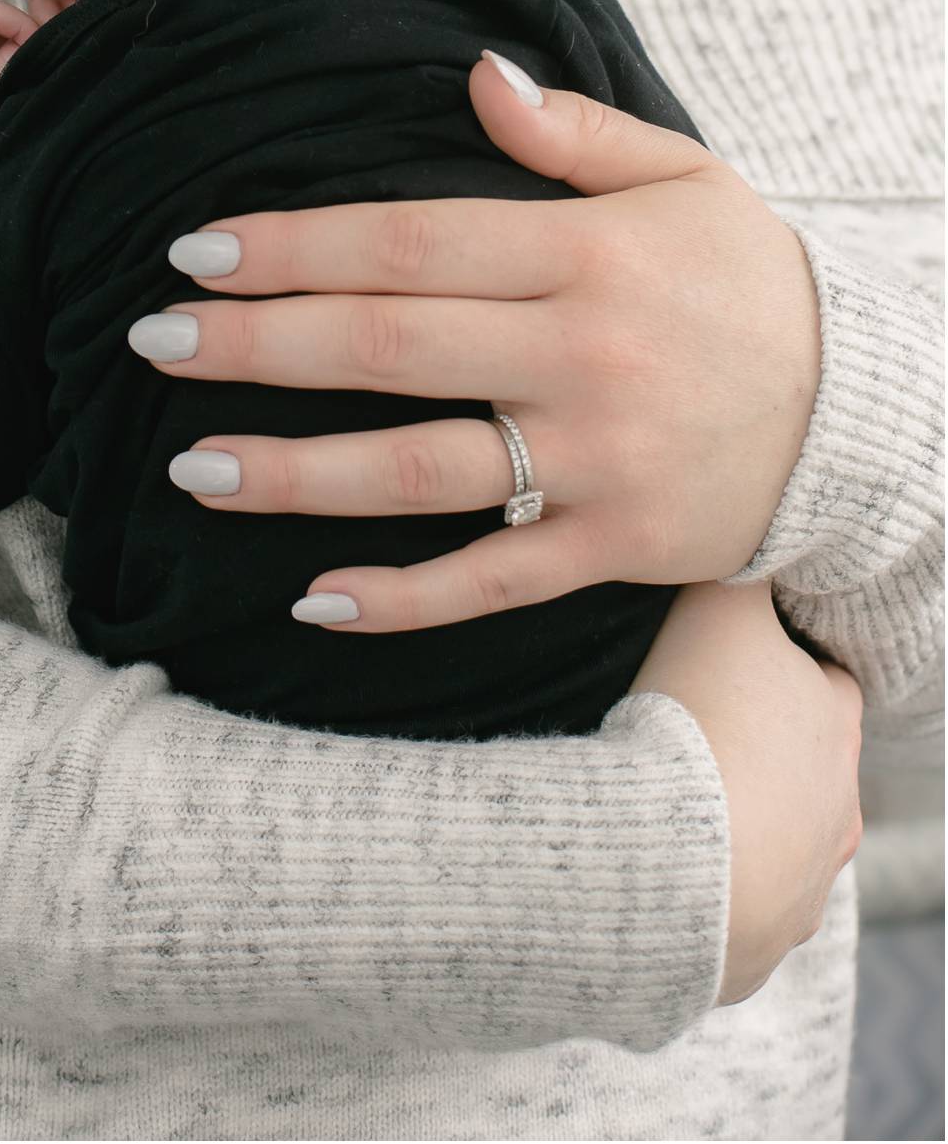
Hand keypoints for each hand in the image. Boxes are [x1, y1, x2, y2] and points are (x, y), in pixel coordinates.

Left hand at [131, 51, 823, 625]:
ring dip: (295, 475)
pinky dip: (401, 598)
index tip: (195, 251)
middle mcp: (581, 357)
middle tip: (151, 341)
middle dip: (258, 346)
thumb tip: (473, 75)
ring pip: (420, 471)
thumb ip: (571, 130)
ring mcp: (596, 463)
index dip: (294, 247)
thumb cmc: (744, 276)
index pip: (408, 244)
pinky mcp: (614, 548)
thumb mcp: (681, 174)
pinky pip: (492, 580)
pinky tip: (310, 598)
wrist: (863, 408)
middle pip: (388, 349)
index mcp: (583, 255)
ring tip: (191, 466)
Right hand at [628, 580, 862, 1004]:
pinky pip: (725, 915)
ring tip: (663, 804)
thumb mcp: (720, 610)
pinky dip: (697, 891)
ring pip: (775, 850)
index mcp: (835, 733)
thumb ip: (735, 571)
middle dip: (757, 753)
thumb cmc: (701, 721)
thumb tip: (737, 531)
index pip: (826, 685)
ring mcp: (800, 894)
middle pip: (805, 774)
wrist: (671, 861)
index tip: (729, 660)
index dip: (782, 667)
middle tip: (687, 729)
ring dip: (731, 828)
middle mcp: (836, 818)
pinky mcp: (751, 954)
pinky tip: (651, 865)